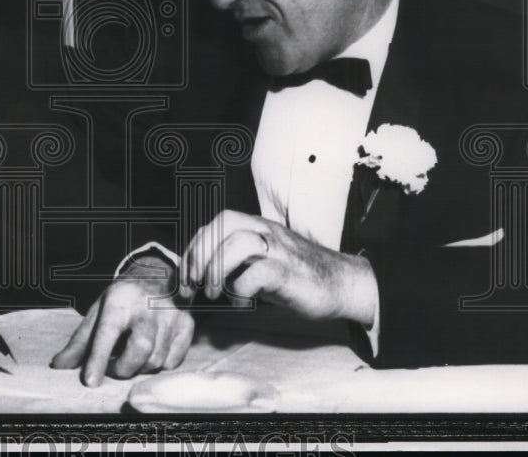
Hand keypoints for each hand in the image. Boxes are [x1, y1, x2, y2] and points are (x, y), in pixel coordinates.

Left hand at [51, 256, 194, 386]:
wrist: (157, 274)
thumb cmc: (123, 298)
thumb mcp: (99, 311)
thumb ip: (80, 341)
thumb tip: (59, 365)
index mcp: (120, 300)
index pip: (108, 331)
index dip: (98, 358)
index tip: (90, 381)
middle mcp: (148, 306)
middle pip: (141, 349)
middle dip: (124, 368)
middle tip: (114, 368)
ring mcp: (172, 315)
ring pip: (157, 360)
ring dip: (140, 368)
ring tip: (131, 357)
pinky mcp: (187, 324)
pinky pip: (173, 361)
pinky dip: (159, 365)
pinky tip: (151, 353)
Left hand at [179, 210, 376, 325]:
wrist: (342, 283)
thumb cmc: (295, 276)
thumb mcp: (259, 262)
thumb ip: (233, 262)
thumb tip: (197, 279)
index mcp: (256, 227)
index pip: (215, 224)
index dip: (194, 248)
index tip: (186, 278)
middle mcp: (266, 232)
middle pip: (224, 223)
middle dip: (200, 253)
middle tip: (193, 285)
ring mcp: (279, 250)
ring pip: (239, 242)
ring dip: (217, 269)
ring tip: (213, 294)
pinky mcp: (291, 273)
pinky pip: (259, 273)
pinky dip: (242, 289)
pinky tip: (241, 302)